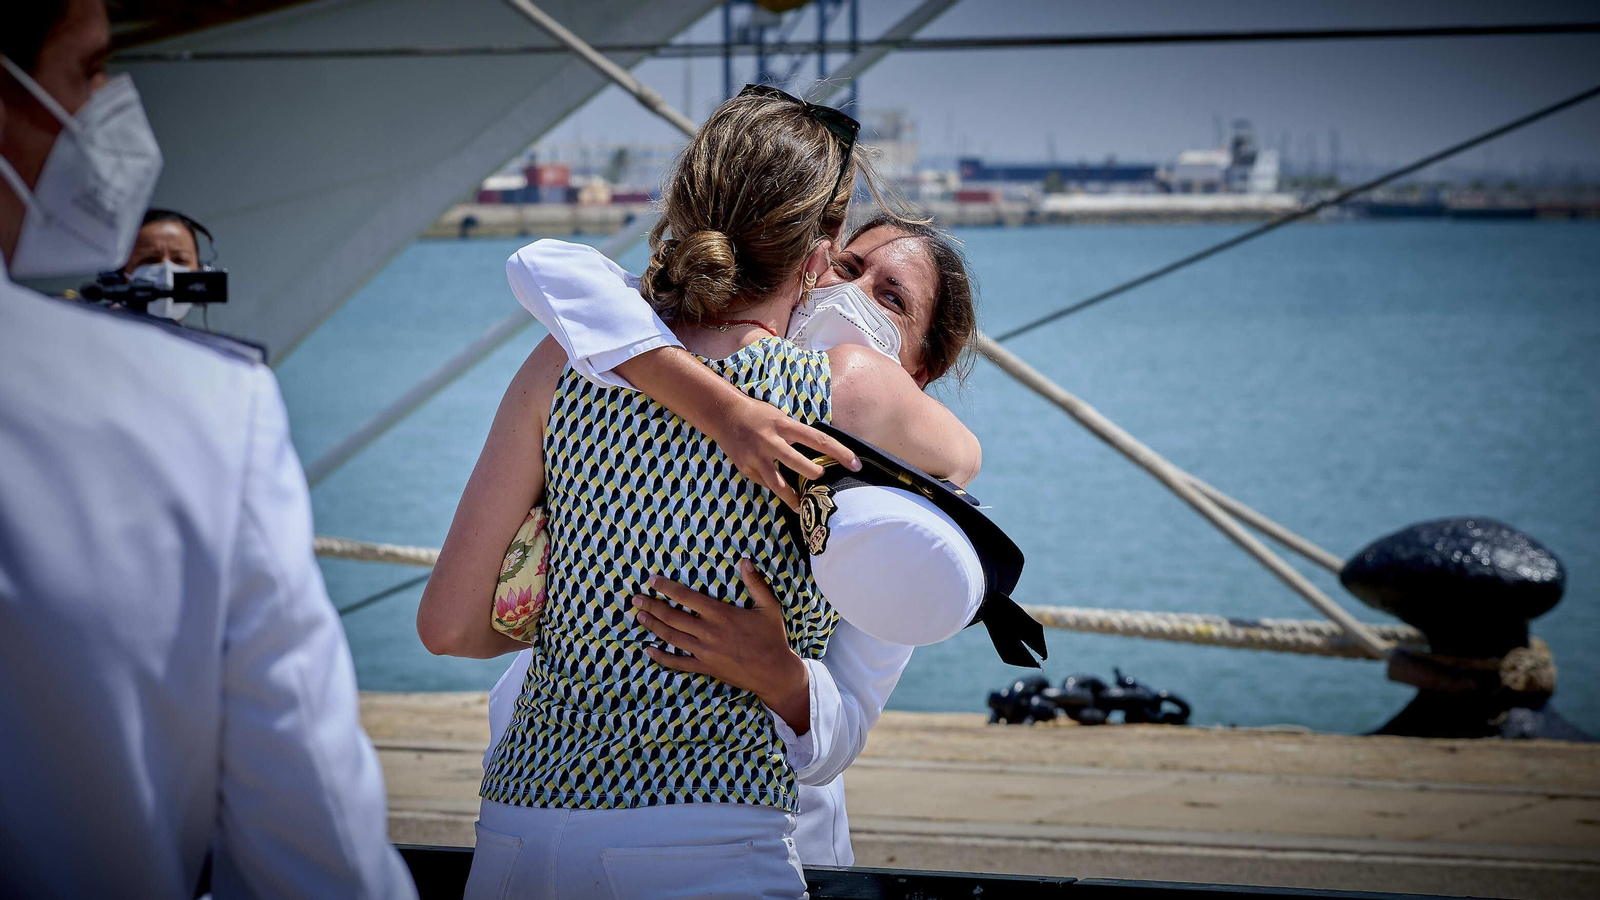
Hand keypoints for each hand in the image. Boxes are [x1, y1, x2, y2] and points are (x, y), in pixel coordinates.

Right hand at [613, 347, 860, 511]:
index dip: (840, 452)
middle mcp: (771, 441)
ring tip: (802, 506)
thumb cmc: (759, 415)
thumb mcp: (780, 418)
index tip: (856, 464)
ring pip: (778, 483)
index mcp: (784, 425)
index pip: (819, 440)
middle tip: (822, 480)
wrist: (724, 415)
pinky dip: (775, 487)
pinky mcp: (746, 468)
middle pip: (798, 463)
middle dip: (813, 474)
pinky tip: (782, 494)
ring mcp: (757, 457)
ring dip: (792, 496)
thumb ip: (797, 435)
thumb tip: (822, 452)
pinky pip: (765, 482)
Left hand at [634, 560, 811, 734]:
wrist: (775, 672)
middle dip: (651, 606)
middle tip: (635, 599)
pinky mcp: (706, 667)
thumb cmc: (773, 637)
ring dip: (653, 626)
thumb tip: (745, 561)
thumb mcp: (769, 607)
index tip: (652, 580)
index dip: (667, 587)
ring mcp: (705, 651)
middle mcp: (709, 632)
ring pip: (672, 637)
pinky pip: (679, 663)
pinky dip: (662, 657)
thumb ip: (756, 583)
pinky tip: (649, 650)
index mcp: (721, 614)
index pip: (687, 597)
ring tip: (639, 617)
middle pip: (672, 617)